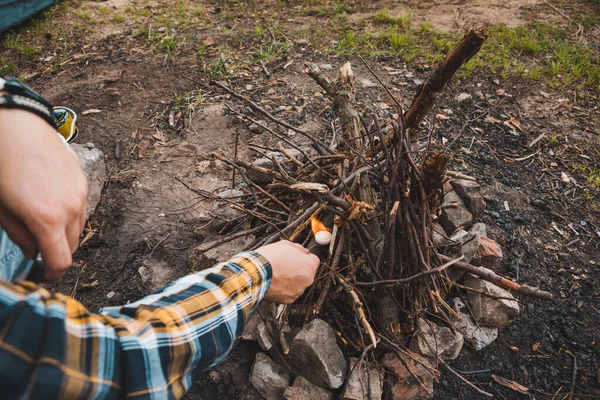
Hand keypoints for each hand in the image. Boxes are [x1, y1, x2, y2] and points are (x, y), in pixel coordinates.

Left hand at [0, 109, 87, 280]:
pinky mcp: (83, 181)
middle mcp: (71, 209)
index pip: (61, 261)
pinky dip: (69, 215)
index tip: (43, 275)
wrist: (17, 126)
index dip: (52, 274)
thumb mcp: (1, 207)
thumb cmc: (2, 164)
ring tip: (43, 225)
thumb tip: (33, 251)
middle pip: (72, 247)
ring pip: (79, 228)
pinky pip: (81, 208)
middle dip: (57, 253)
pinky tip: (51, 203)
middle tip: (39, 250)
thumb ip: (19, 235)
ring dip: (64, 234)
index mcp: (47, 219)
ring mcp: (80, 194)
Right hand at [255, 240, 319, 303]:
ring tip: (278, 274)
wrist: (255, 274)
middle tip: (285, 265)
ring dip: (292, 280)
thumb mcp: (285, 244)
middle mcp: (308, 280)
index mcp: (310, 265)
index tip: (296, 258)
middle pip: (307, 273)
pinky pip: (290, 292)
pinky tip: (276, 282)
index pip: (313, 260)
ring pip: (298, 284)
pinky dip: (285, 289)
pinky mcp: (289, 300)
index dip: (304, 258)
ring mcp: (299, 291)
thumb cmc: (270, 258)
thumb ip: (298, 248)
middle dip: (299, 270)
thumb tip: (304, 251)